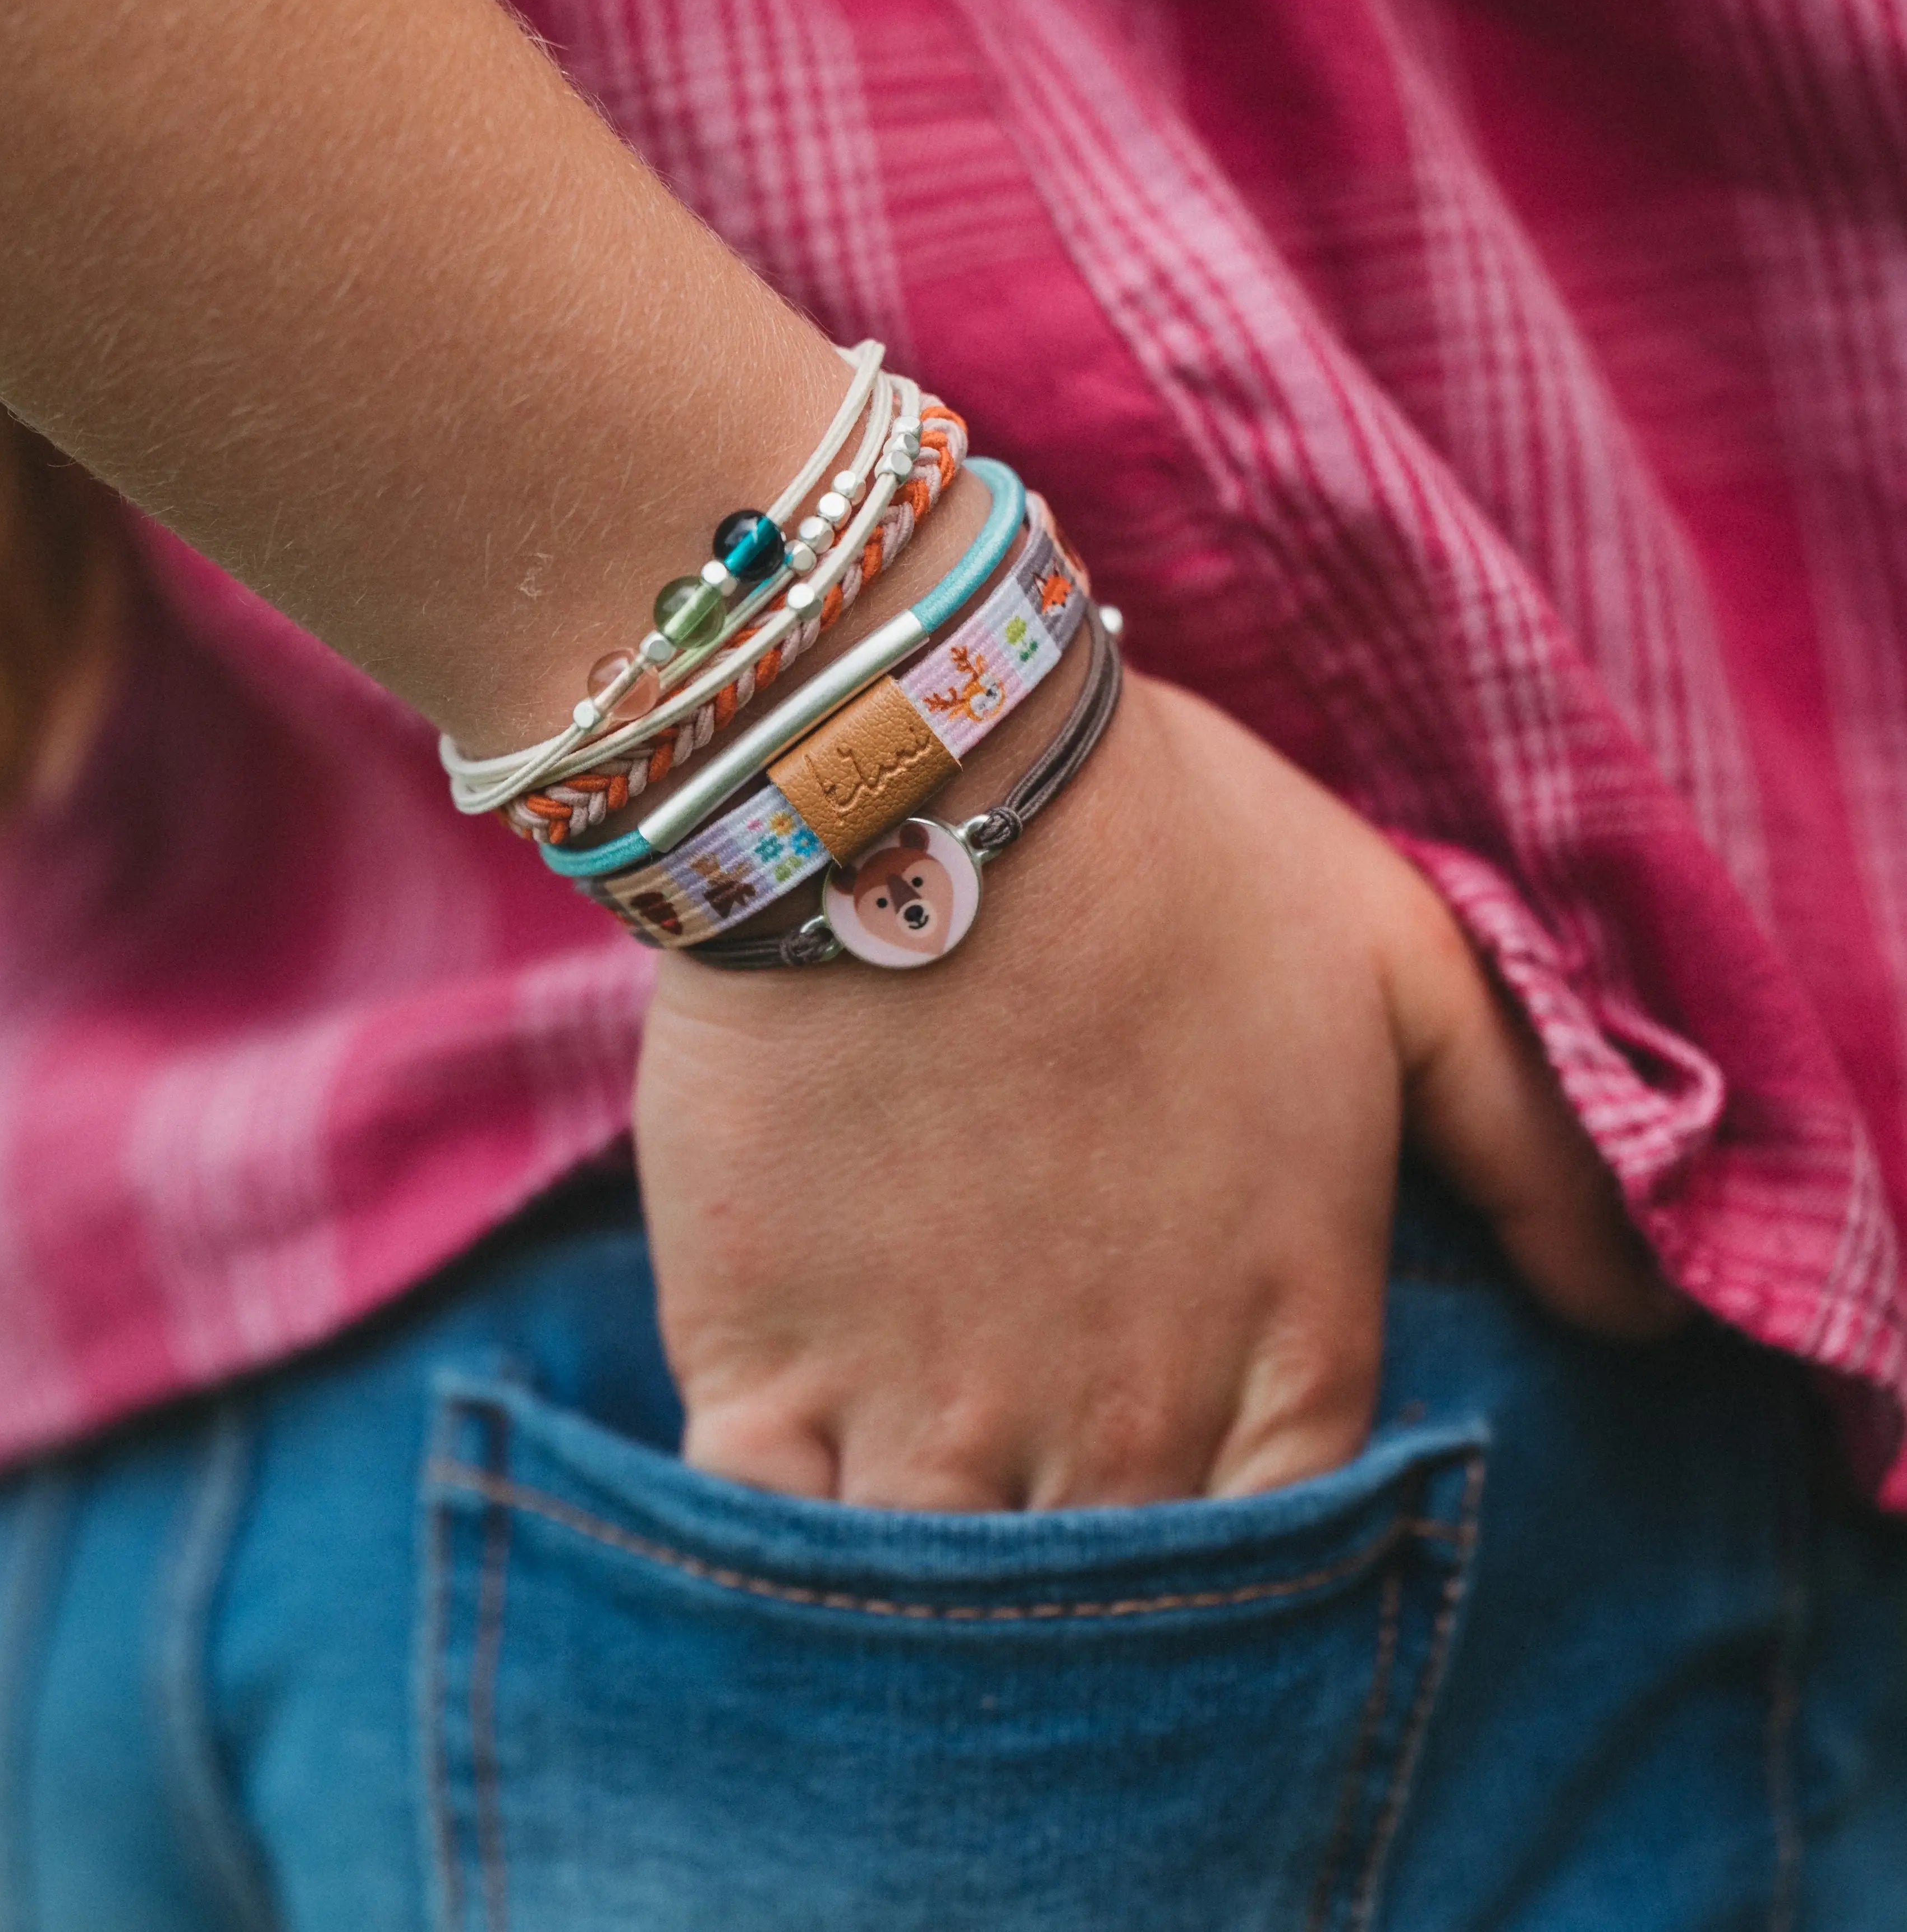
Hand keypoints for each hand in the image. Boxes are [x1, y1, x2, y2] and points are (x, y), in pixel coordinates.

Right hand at [633, 674, 1678, 1508]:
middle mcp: (1120, 1415)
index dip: (1246, 1573)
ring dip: (941, 1604)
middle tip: (1042, 1505)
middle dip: (1095, 1602)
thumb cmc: (1174, 855)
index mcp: (1281, 1337)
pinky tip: (796, 1492)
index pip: (1292, 1564)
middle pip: (1117, 1622)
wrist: (924, 780)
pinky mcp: (760, 1364)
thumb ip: (1538, 1155)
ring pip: (948, 1611)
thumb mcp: (1407, 968)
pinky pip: (767, 1542)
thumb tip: (1642, 1320)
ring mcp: (932, 1404)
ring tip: (920, 1520)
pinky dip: (784, 1557)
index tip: (1184, 1501)